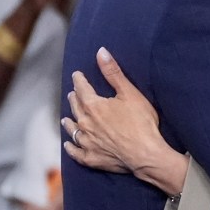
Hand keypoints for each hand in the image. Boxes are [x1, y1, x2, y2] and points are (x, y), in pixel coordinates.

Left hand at [63, 48, 189, 196]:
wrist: (144, 154)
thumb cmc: (140, 122)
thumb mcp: (129, 93)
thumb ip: (113, 73)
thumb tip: (100, 52)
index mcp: (94, 106)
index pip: (82, 89)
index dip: (79, 80)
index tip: (76, 75)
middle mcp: (85, 123)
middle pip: (76, 108)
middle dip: (74, 99)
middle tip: (73, 94)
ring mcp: (87, 142)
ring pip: (73, 130)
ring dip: (69, 122)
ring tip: (65, 118)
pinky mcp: (91, 158)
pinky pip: (75, 152)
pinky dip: (71, 147)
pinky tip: (68, 144)